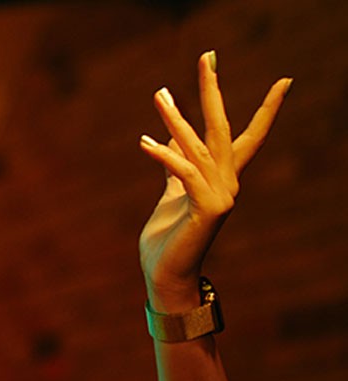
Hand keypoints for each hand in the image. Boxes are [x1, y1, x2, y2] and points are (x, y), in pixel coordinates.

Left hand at [136, 51, 288, 309]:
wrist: (164, 274)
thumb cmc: (167, 237)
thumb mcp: (170, 193)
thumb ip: (174, 167)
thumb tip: (168, 137)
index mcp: (222, 177)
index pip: (249, 136)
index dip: (268, 109)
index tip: (285, 80)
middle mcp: (227, 183)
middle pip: (224, 128)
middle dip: (213, 91)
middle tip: (207, 56)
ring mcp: (220, 196)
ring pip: (198, 147)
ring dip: (176, 119)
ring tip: (158, 93)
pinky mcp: (206, 210)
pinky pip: (184, 174)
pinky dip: (165, 157)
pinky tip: (145, 142)